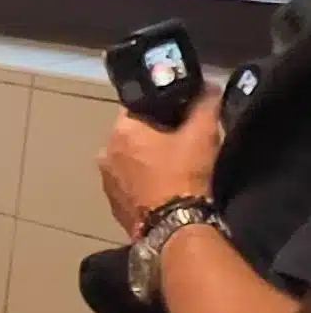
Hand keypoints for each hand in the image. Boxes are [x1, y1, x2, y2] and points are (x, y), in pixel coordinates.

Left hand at [100, 95, 221, 235]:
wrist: (175, 226)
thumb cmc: (184, 174)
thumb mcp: (202, 134)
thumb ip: (206, 104)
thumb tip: (208, 87)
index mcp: (120, 132)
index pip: (138, 108)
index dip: (162, 110)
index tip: (181, 117)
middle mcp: (104, 154)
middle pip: (133, 136)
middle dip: (155, 136)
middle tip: (182, 143)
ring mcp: (105, 181)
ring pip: (129, 161)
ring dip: (147, 161)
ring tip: (175, 168)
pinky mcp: (112, 205)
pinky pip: (128, 185)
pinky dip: (143, 183)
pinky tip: (164, 189)